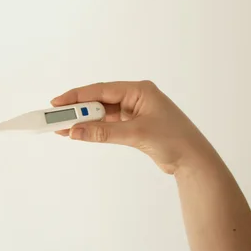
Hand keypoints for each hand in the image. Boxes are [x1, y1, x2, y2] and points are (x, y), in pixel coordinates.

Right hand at [51, 81, 210, 173]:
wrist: (194, 160)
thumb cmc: (174, 141)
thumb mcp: (135, 134)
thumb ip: (103, 132)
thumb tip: (75, 130)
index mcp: (140, 90)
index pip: (102, 89)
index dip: (78, 96)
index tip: (58, 103)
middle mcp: (137, 97)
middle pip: (100, 100)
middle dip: (79, 110)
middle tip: (56, 118)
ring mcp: (136, 111)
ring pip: (104, 113)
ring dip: (86, 120)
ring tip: (63, 127)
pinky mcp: (136, 125)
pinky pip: (110, 124)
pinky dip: (96, 128)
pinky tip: (81, 132)